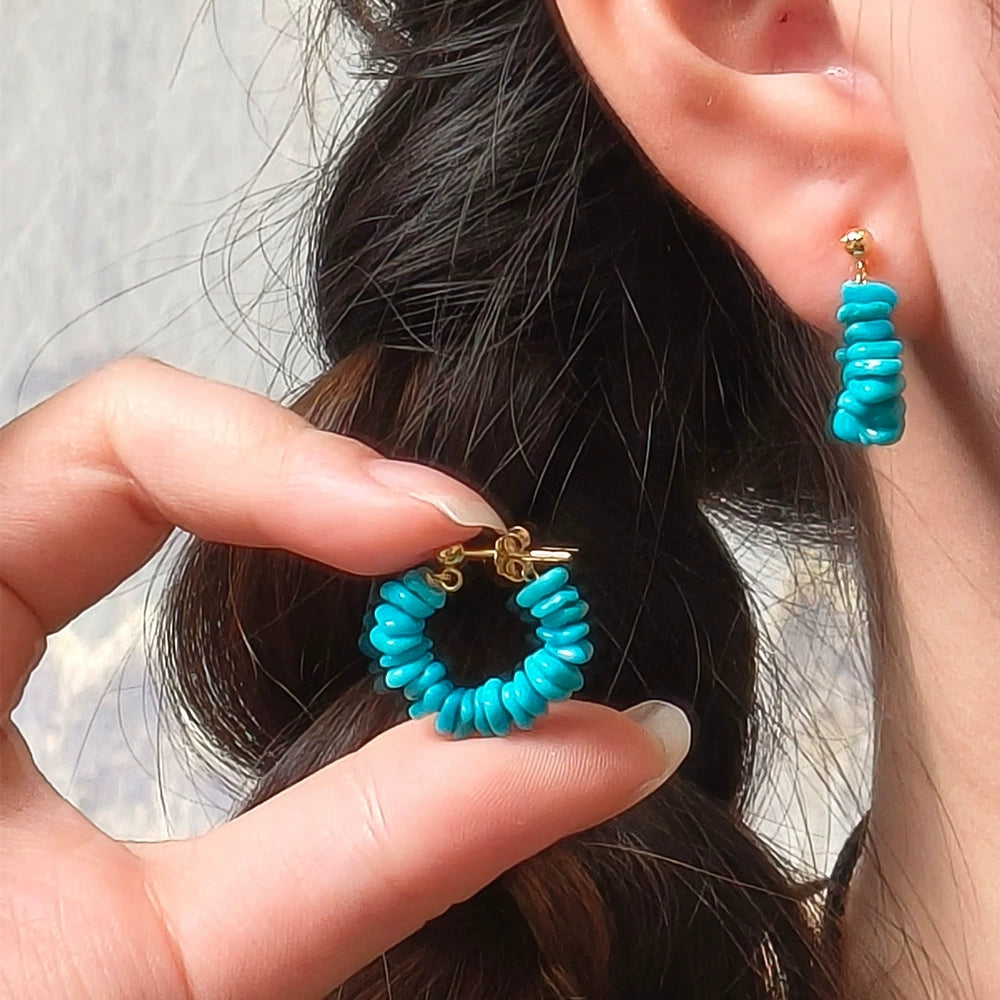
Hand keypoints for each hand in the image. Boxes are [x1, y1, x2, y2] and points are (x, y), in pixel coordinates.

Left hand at [0, 358, 689, 999]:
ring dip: (296, 506)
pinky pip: (130, 542)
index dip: (290, 463)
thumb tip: (619, 746)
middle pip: (134, 446)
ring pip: (141, 485)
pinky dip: (252, 550)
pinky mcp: (0, 664)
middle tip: (467, 552)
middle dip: (316, 483)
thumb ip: (391, 843)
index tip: (441, 536)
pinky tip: (341, 584)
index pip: (109, 445)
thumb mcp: (176, 979)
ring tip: (433, 565)